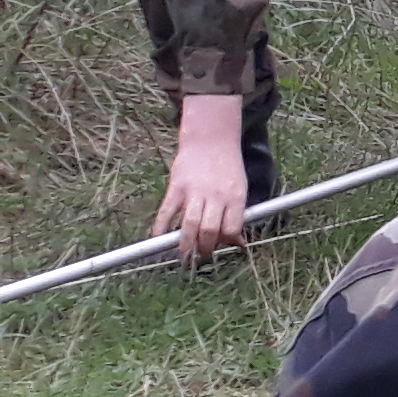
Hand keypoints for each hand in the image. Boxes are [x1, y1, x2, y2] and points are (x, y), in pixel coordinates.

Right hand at [151, 94, 250, 263]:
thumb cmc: (227, 168)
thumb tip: (236, 241)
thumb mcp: (240, 188)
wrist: (210, 140)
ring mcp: (194, 191)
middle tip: (201, 256)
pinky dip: (161, 228)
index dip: (227, 243)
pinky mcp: (176, 187)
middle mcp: (216, 196)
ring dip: (185, 245)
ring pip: (189, 225)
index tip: (224, 248)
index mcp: (236, 196)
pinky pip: (167, 212)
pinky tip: (157, 239)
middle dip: (205, 249)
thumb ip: (236, 212)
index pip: (231, 228)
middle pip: (209, 230)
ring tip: (184, 256)